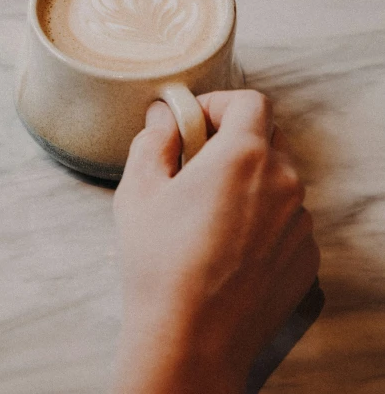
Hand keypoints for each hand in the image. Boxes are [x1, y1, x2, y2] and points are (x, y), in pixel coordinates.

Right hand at [112, 90, 319, 393]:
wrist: (191, 341)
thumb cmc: (160, 265)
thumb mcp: (139, 191)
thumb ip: (153, 140)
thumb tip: (163, 116)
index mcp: (243, 155)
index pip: (251, 102)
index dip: (221, 103)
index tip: (196, 123)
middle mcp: (282, 181)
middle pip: (269, 136)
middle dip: (235, 139)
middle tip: (198, 163)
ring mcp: (298, 220)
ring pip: (279, 178)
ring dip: (250, 179)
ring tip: (211, 210)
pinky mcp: (305, 255)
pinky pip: (287, 218)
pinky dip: (264, 217)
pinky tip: (229, 244)